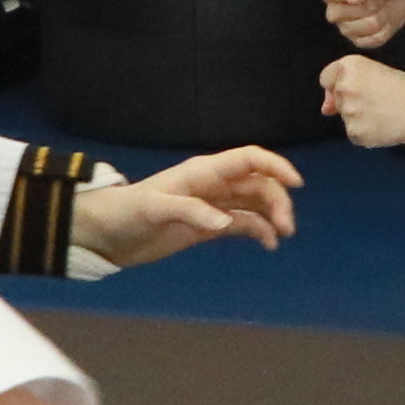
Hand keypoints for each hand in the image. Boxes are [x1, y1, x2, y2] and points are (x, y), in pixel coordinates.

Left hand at [75, 145, 300, 266]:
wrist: (107, 234)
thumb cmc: (126, 213)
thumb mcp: (154, 209)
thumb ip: (190, 213)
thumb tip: (225, 224)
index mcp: (202, 172)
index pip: (248, 160)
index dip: (275, 166)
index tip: (297, 184)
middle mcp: (213, 185)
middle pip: (258, 184)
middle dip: (277, 201)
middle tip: (287, 228)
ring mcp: (212, 205)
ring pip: (254, 203)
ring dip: (272, 216)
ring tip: (282, 236)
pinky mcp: (208, 226)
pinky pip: (243, 223)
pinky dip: (259, 231)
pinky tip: (269, 244)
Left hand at [319, 55, 404, 151]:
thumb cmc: (404, 87)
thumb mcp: (373, 72)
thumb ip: (342, 86)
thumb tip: (326, 109)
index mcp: (349, 66)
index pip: (326, 78)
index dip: (340, 84)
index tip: (359, 87)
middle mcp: (344, 87)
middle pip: (337, 99)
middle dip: (352, 101)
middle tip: (378, 99)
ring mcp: (349, 112)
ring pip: (346, 117)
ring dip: (359, 117)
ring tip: (383, 111)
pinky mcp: (356, 132)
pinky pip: (354, 134)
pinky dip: (366, 132)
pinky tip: (383, 124)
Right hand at [320, 0, 404, 48]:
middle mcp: (335, 10)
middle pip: (336, 15)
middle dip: (365, 5)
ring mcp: (347, 27)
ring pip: (356, 29)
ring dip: (378, 17)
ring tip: (382, 6)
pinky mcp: (361, 40)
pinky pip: (371, 40)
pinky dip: (384, 30)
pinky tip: (386, 19)